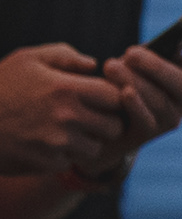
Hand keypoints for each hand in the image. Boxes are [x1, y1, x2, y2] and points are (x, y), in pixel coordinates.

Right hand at [0, 46, 132, 180]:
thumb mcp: (27, 60)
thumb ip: (64, 56)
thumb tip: (94, 65)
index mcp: (67, 88)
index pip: (117, 97)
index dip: (112, 98)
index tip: (99, 99)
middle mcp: (67, 116)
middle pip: (113, 126)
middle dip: (104, 123)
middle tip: (89, 119)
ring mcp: (56, 142)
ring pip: (95, 148)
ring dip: (86, 142)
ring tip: (67, 133)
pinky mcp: (44, 162)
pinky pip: (70, 162)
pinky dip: (63, 156)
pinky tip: (46, 145)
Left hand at [92, 18, 181, 176]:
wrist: (107, 111)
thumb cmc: (136, 74)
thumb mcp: (155, 51)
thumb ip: (180, 31)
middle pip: (181, 83)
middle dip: (155, 66)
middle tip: (130, 52)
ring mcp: (171, 118)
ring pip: (159, 99)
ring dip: (134, 81)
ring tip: (111, 67)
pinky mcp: (150, 133)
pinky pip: (145, 118)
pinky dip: (135, 104)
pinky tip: (122, 92)